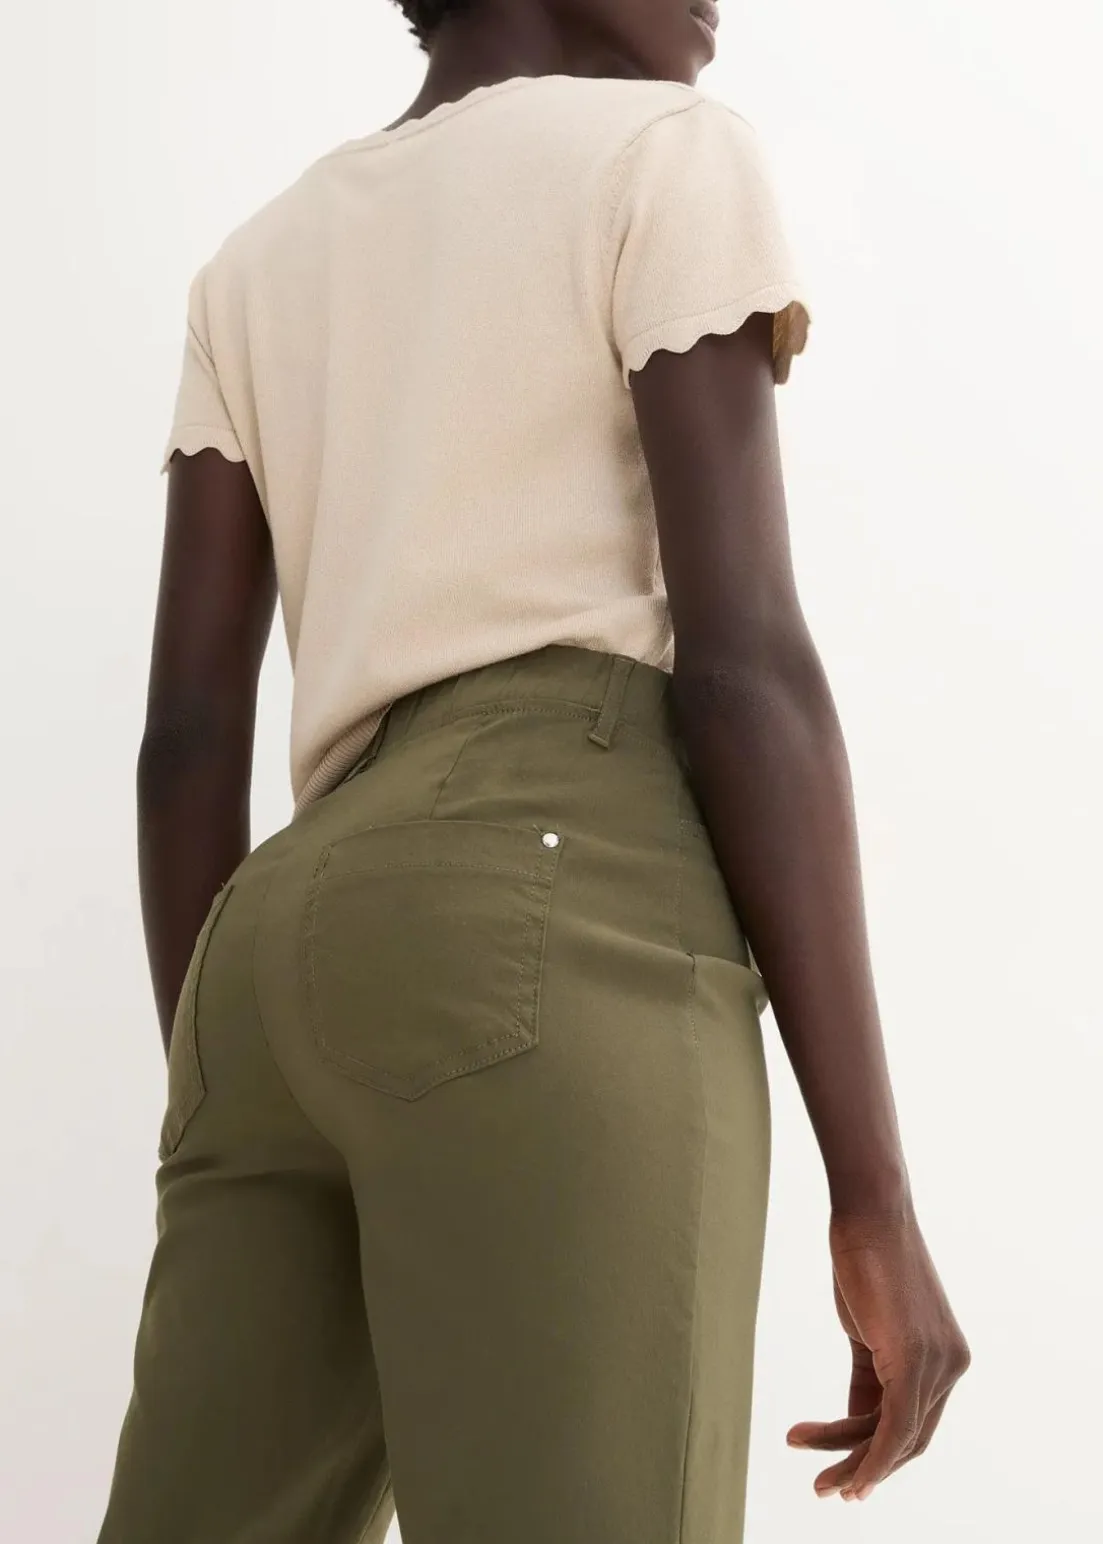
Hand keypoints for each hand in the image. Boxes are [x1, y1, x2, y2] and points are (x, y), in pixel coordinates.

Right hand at [786, 1206, 969, 1501]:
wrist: (868, 1212)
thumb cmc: (864, 1256)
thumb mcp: (868, 1326)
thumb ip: (870, 1374)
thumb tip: (857, 1421)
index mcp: (947, 1357)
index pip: (915, 1422)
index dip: (879, 1454)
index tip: (842, 1471)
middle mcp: (953, 1366)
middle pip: (910, 1440)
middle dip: (865, 1469)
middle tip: (826, 1489)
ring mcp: (939, 1365)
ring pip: (895, 1438)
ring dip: (848, 1460)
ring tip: (804, 1461)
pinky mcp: (916, 1362)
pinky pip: (892, 1428)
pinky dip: (863, 1456)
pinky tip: (835, 1472)